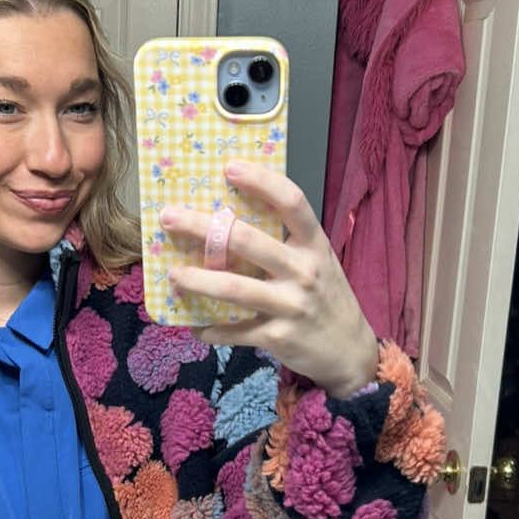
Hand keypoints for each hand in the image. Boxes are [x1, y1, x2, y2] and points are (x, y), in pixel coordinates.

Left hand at [161, 161, 379, 397]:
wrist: (349, 351)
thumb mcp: (318, 262)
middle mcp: (304, 271)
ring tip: (172, 274)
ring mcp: (291, 305)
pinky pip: (235, 331)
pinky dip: (211, 329)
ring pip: (234, 288)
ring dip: (197, 280)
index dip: (261, 181)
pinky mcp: (278, 337)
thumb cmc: (326, 298)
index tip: (229, 167)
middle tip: (169, 217)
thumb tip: (231, 221)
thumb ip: (286, 243)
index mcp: (314, 246)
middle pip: (247, 241)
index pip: (292, 202)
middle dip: (203, 227)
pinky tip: (194, 326)